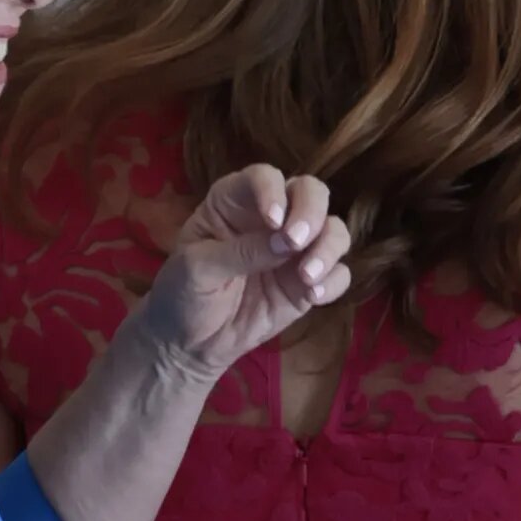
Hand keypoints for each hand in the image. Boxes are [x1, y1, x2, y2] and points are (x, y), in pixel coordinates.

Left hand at [137, 165, 352, 386]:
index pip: (263, 177)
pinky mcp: (307, 284)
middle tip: (296, 243)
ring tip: (307, 278)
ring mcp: (293, 252)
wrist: (191, 342)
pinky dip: (334, 282)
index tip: (273, 221)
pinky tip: (313, 297)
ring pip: (333, 231)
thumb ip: (241, 252)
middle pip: (310, 193)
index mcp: (234, 202)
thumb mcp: (198, 269)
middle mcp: (271, 218)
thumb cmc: (183, 293)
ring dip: (328, 248)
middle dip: (312, 213)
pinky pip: (337, 274)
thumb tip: (287, 243)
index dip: (273, 191)